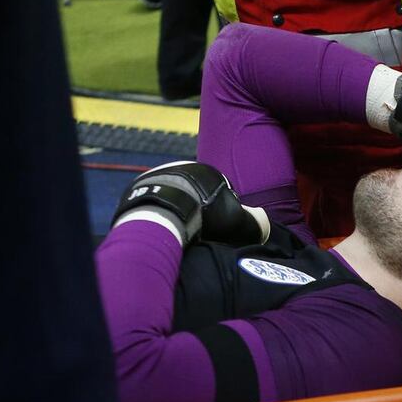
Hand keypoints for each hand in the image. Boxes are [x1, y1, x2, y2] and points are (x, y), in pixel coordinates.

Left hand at [112, 161, 269, 245]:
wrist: (163, 213)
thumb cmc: (206, 218)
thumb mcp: (241, 223)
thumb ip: (256, 223)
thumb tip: (262, 224)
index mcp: (209, 172)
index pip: (221, 194)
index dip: (223, 215)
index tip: (219, 232)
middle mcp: (184, 168)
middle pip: (196, 195)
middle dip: (199, 211)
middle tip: (199, 234)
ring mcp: (159, 175)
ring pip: (173, 197)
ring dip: (177, 212)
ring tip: (179, 233)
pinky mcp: (139, 186)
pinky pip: (153, 203)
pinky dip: (158, 214)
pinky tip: (162, 228)